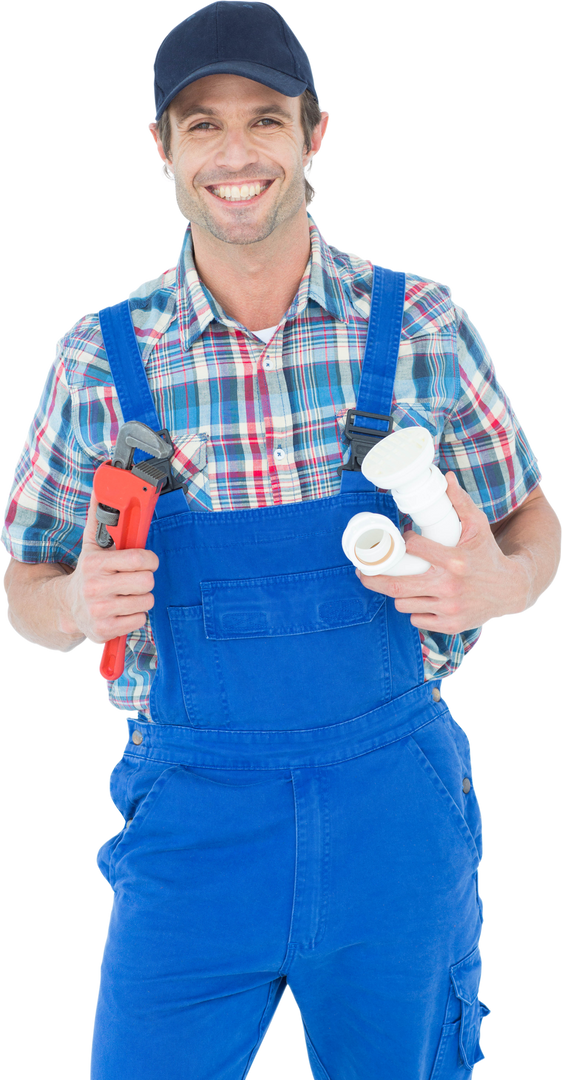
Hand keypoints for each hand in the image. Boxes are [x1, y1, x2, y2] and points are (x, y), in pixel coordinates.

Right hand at [60, 488, 158, 644]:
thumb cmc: (89, 572)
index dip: (150, 559)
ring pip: (146, 602)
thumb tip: (102, 485)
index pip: (139, 558)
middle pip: (147, 582)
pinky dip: (136, 615)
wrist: (68, 607)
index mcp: (95, 564)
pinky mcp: (104, 630)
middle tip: (136, 579)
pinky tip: (123, 610)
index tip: (147, 560)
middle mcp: (95, 588)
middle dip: (146, 579)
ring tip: (128, 594)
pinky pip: (140, 620)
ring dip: (142, 598)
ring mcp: (99, 611)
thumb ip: (100, 517)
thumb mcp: (92, 545)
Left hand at [355, 472, 528, 633]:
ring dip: (396, 592)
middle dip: (372, 578)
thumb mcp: (478, 526)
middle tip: (362, 571)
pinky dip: (414, 609)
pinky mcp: (450, 625)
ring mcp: (449, 608)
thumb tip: (446, 476)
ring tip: (400, 582)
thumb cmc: (488, 555)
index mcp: (455, 560)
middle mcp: (450, 586)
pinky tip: (419, 599)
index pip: (414, 547)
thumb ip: (460, 502)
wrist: (511, 590)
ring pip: (403, 603)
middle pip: (397, 585)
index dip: (403, 542)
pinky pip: (416, 619)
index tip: (402, 540)